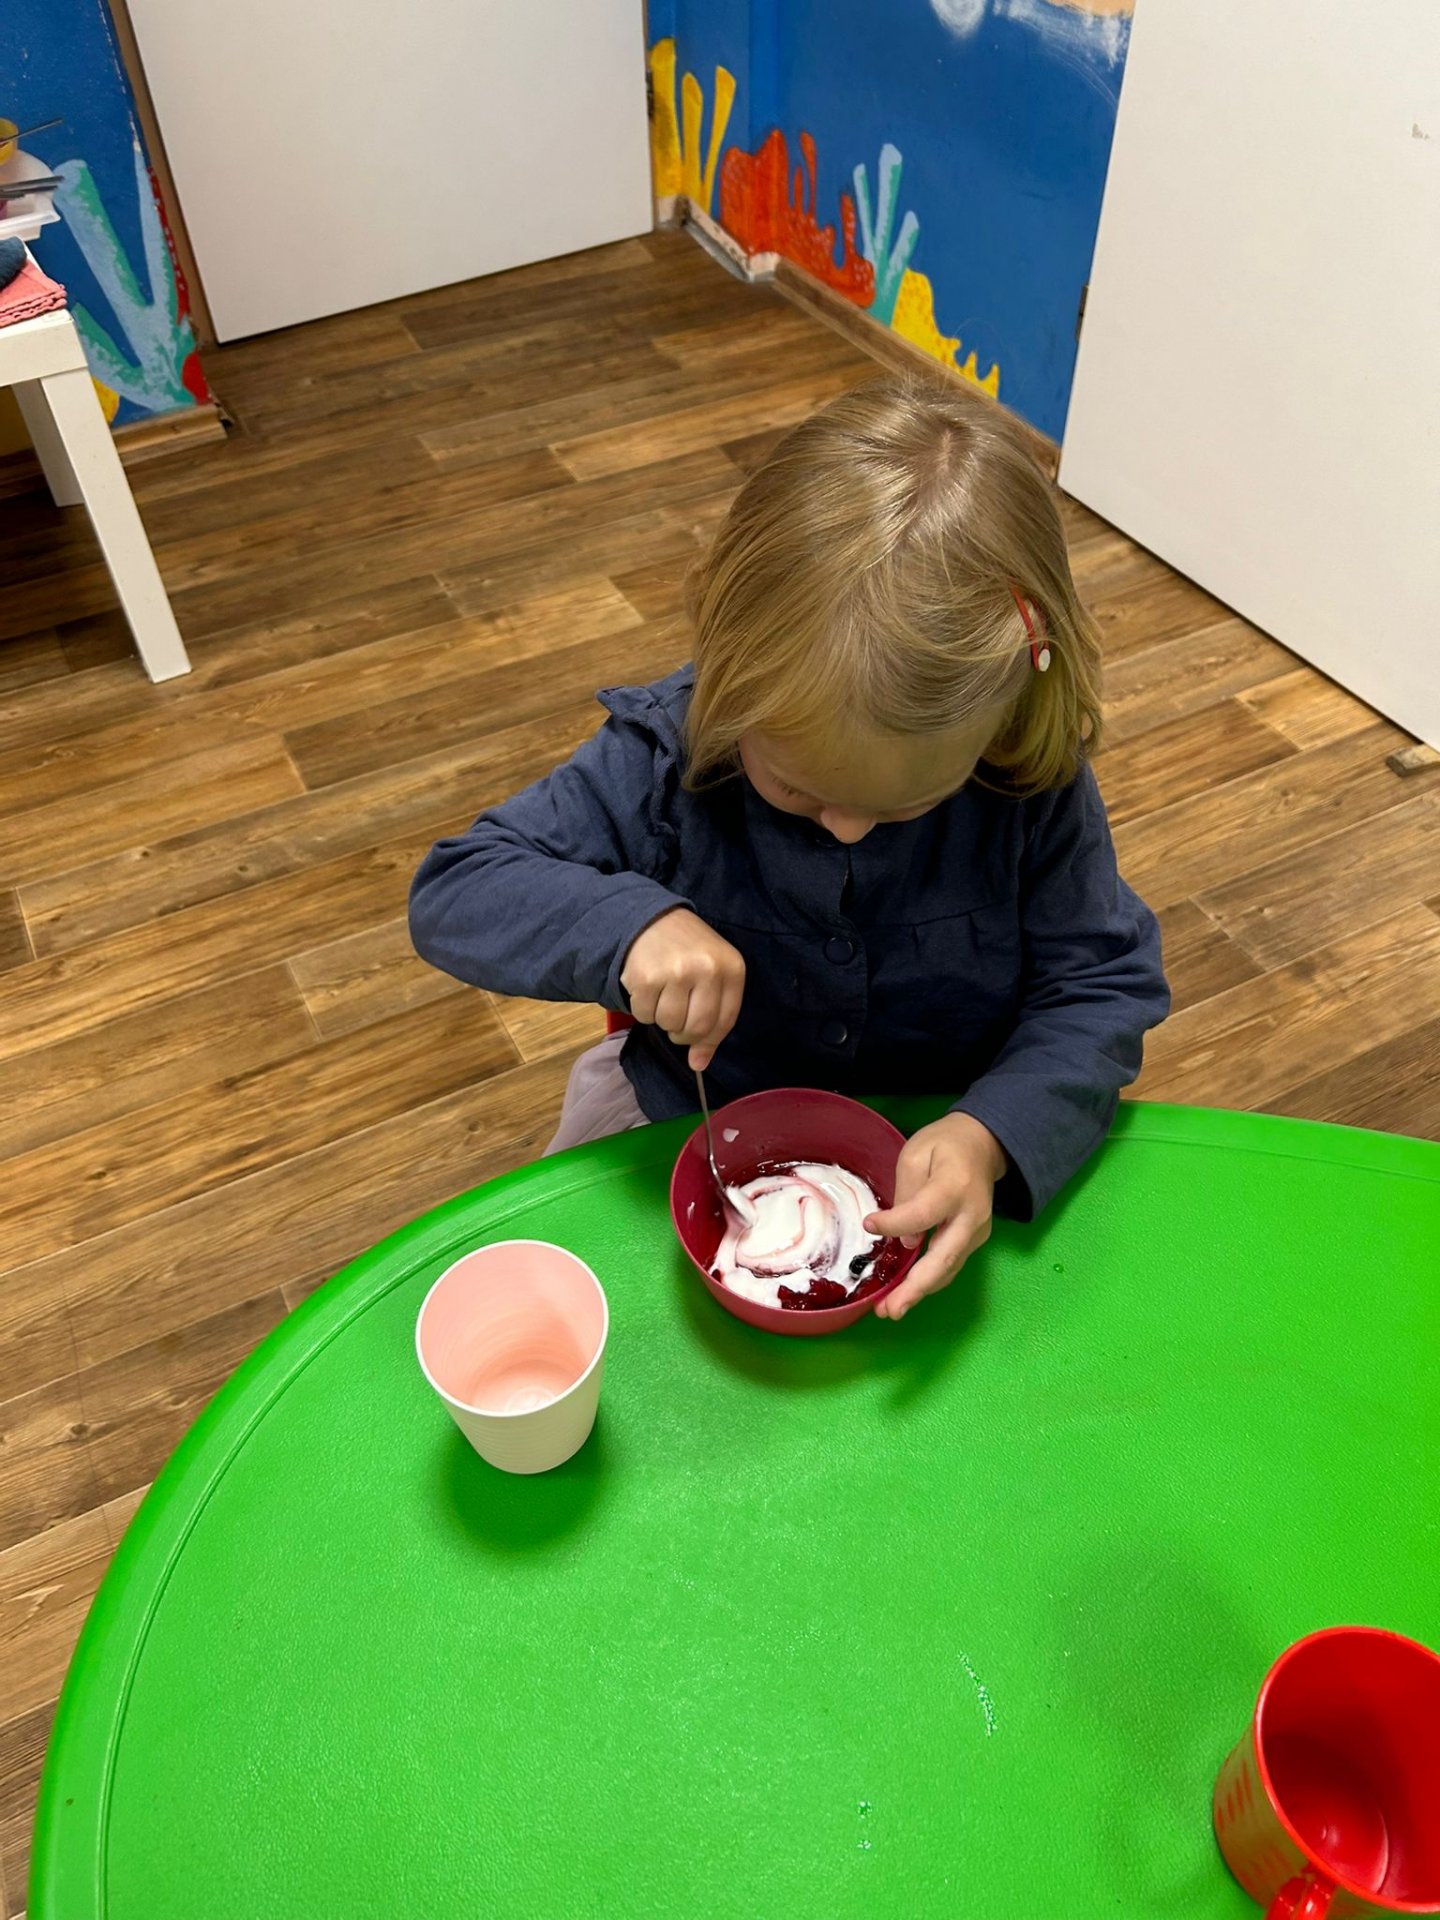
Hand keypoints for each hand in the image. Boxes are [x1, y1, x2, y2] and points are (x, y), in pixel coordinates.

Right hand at [620, 908, 745, 1069]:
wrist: (650, 918)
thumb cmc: (688, 951)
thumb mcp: (713, 976)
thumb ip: (712, 1020)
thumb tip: (698, 1064)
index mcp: (732, 969)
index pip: (724, 1022)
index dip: (708, 1041)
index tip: (697, 1047)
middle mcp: (707, 969)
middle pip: (696, 1029)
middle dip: (683, 1033)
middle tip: (676, 1018)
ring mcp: (676, 972)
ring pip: (668, 1024)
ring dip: (661, 1019)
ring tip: (661, 996)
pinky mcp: (646, 977)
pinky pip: (643, 1015)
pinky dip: (642, 1009)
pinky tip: (646, 988)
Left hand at [865, 1113, 1007, 1321]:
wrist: (984, 1144)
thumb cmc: (944, 1145)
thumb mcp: (916, 1154)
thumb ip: (908, 1195)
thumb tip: (904, 1241)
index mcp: (955, 1186)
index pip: (924, 1213)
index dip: (896, 1224)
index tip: (869, 1225)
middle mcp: (972, 1215)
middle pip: (944, 1257)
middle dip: (915, 1287)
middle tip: (889, 1309)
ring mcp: (977, 1232)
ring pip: (948, 1268)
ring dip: (919, 1292)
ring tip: (890, 1309)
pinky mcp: (974, 1240)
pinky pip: (950, 1264)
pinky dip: (928, 1281)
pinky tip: (906, 1292)